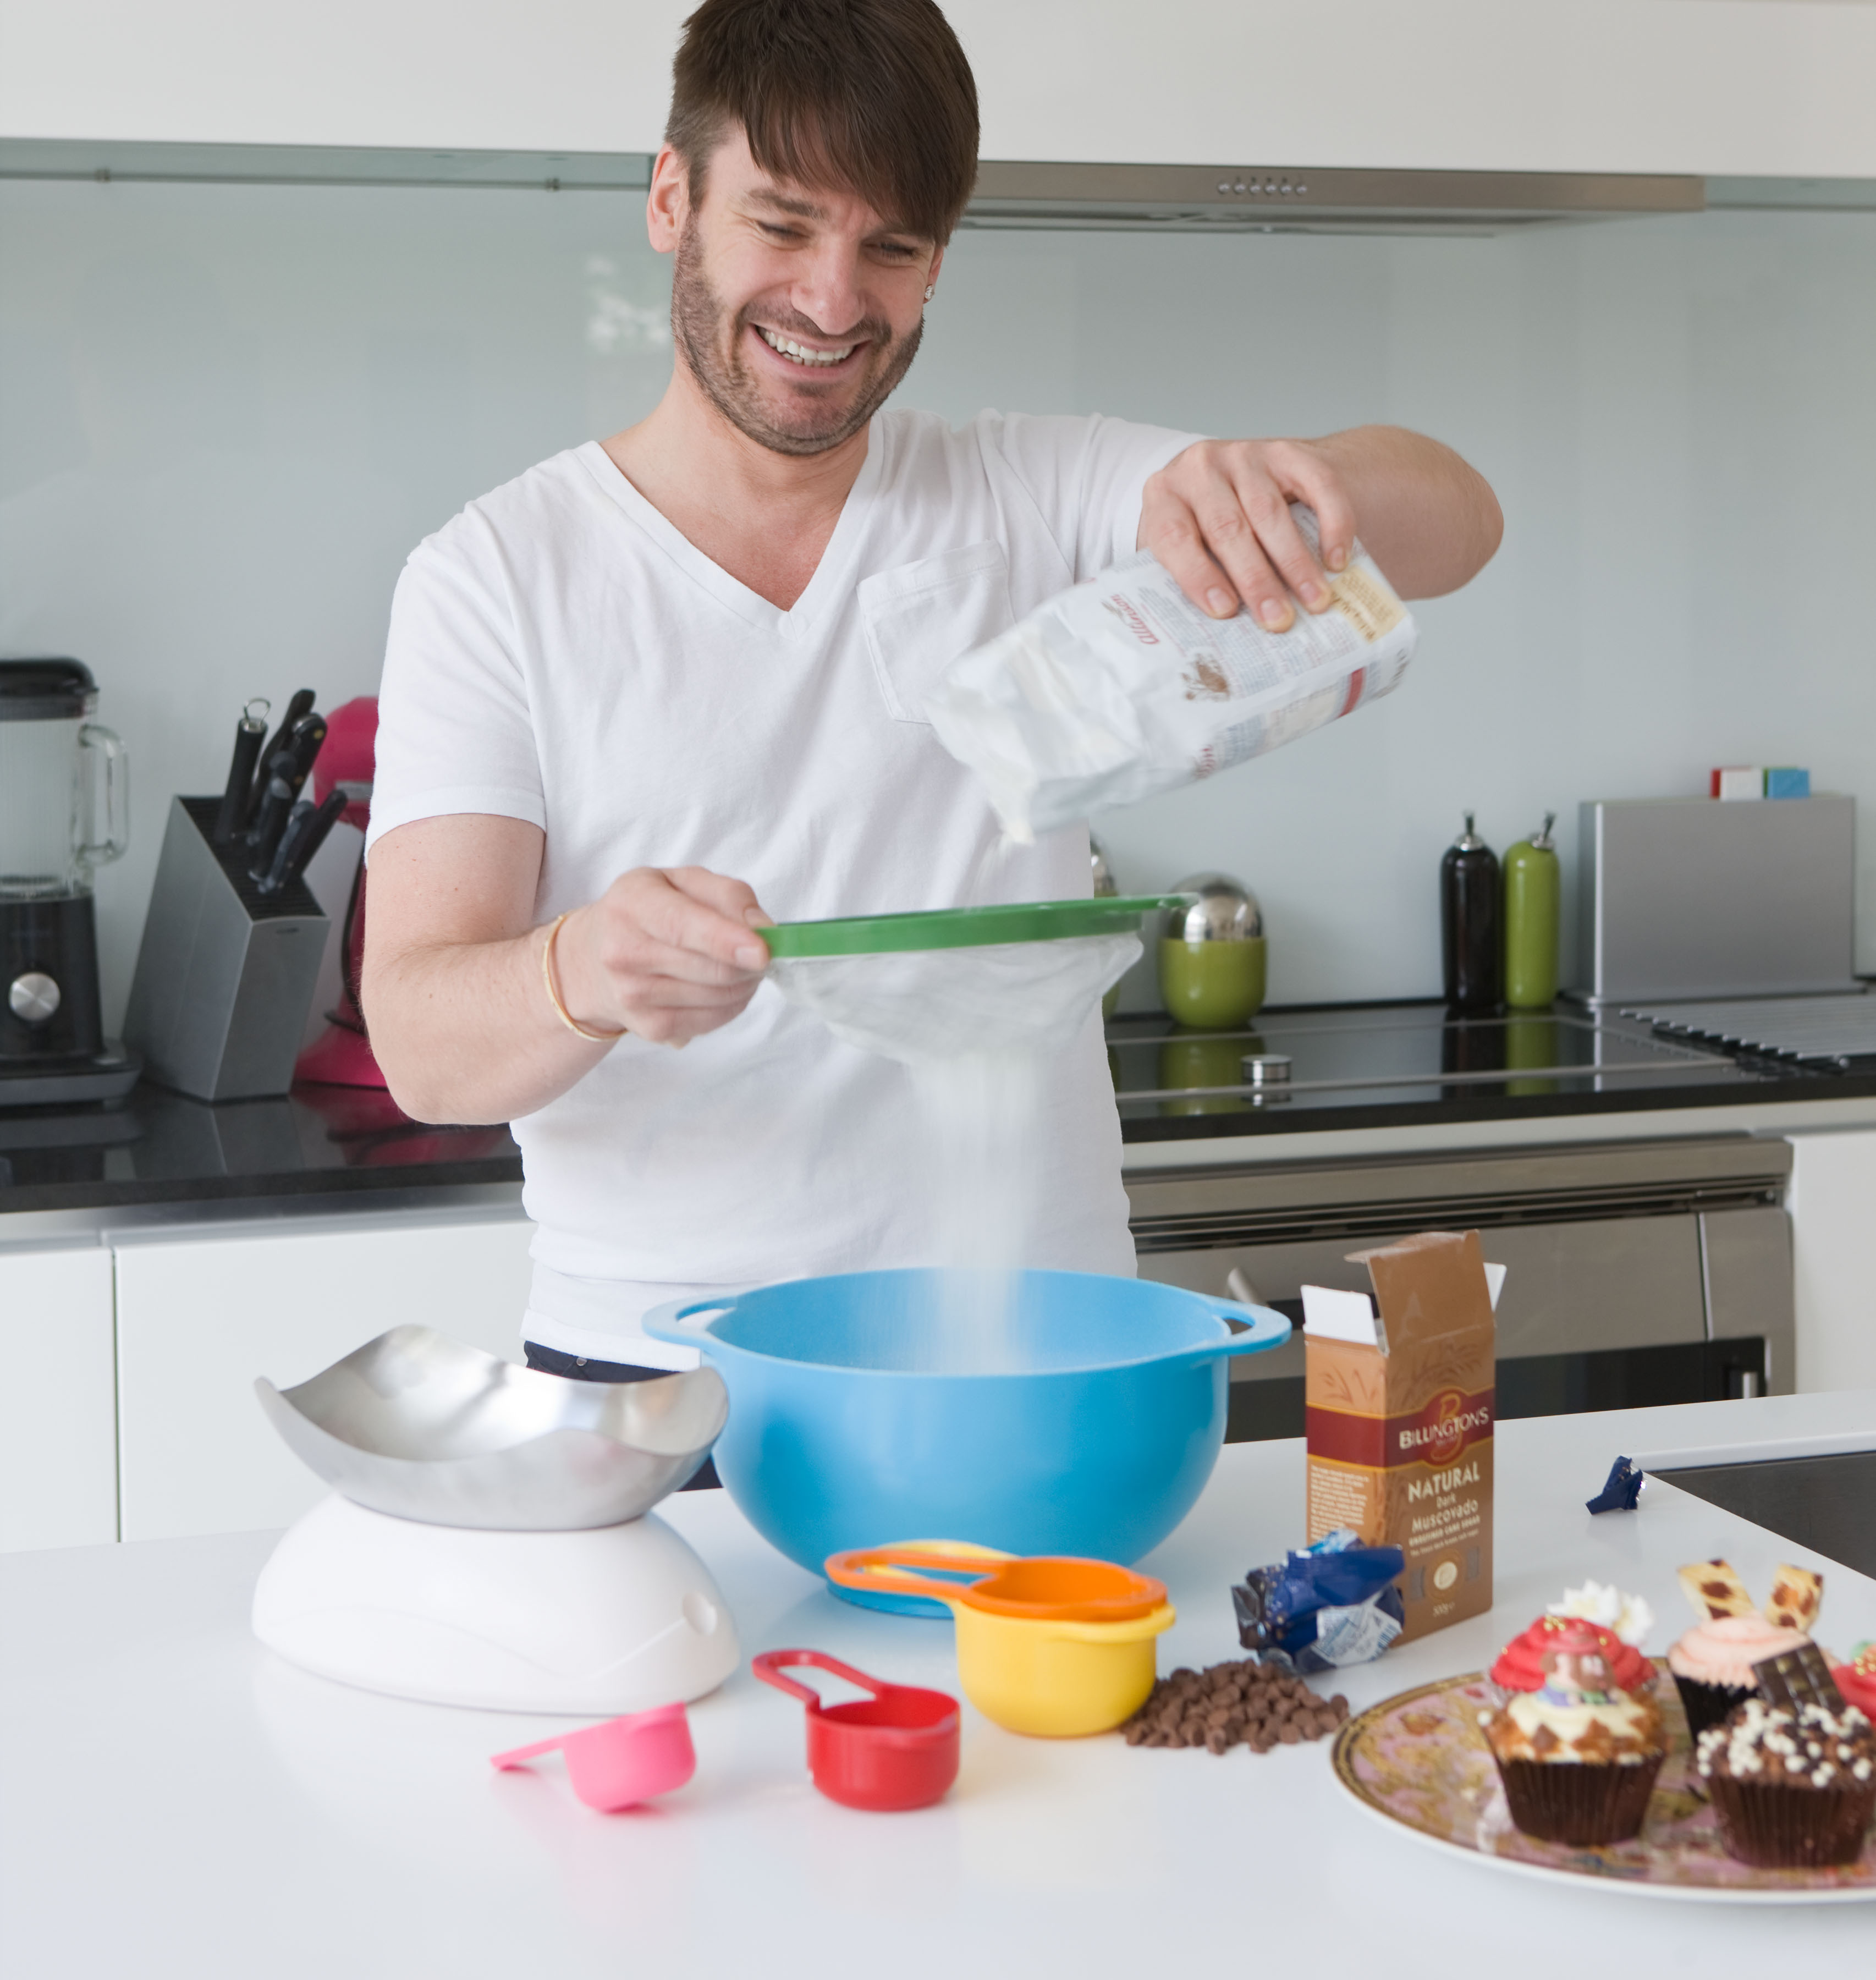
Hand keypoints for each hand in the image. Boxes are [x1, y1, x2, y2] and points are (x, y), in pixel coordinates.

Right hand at [554, 866, 771, 1046]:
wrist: (592, 957)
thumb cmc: (648, 911)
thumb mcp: (682, 882)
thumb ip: (728, 894)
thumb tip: (763, 929)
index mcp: (632, 903)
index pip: (682, 926)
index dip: (726, 941)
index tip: (762, 951)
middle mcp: (624, 952)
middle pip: (712, 969)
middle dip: (751, 963)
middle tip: (761, 951)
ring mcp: (633, 996)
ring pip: (719, 997)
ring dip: (745, 983)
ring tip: (737, 965)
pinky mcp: (650, 1028)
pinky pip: (712, 1021)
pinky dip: (731, 1005)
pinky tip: (721, 987)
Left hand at [1139, 438, 1357, 628]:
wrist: (1246, 477)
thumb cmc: (1205, 529)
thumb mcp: (1182, 548)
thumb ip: (1182, 580)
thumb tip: (1196, 638)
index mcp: (1164, 495)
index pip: (1174, 537)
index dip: (1198, 575)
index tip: (1225, 611)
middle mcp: (1200, 467)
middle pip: (1227, 528)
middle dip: (1255, 579)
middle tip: (1278, 620)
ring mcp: (1246, 455)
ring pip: (1269, 512)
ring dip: (1295, 562)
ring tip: (1314, 600)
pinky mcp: (1289, 451)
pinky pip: (1317, 485)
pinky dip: (1332, 524)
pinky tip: (1336, 560)